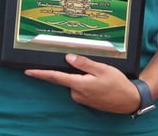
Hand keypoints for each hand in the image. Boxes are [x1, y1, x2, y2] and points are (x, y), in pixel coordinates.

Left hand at [24, 53, 140, 113]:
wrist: (128, 100)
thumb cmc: (117, 84)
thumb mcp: (102, 69)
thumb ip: (83, 63)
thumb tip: (68, 57)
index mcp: (79, 84)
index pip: (55, 77)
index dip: (41, 74)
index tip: (28, 71)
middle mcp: (77, 93)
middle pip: (65, 78)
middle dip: (67, 70)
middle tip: (77, 64)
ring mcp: (81, 98)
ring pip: (74, 82)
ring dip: (80, 76)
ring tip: (98, 74)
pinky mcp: (86, 100)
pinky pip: (80, 87)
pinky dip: (85, 81)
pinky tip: (98, 79)